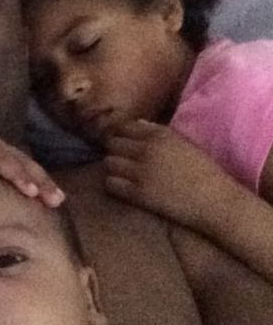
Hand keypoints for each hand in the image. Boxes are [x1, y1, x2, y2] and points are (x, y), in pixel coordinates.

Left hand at [0, 101, 63, 207]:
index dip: (16, 174)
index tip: (31, 191)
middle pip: (19, 160)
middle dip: (39, 179)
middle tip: (55, 199)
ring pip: (24, 160)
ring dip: (43, 178)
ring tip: (59, 199)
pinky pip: (20, 161)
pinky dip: (35, 174)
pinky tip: (46, 191)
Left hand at [103, 119, 233, 226]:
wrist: (216, 201)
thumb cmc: (203, 172)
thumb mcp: (183, 143)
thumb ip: (158, 132)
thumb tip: (136, 123)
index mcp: (159, 135)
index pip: (123, 127)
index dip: (120, 136)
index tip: (123, 145)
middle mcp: (147, 149)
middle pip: (111, 144)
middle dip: (114, 152)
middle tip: (121, 161)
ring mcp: (141, 171)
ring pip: (108, 162)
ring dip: (112, 168)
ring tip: (121, 175)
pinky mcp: (138, 193)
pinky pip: (110, 183)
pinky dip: (113, 185)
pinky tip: (123, 188)